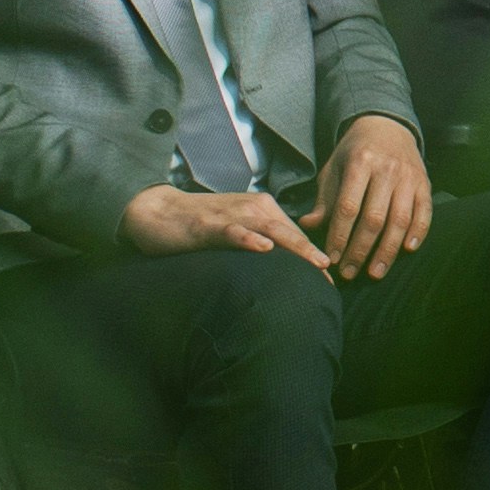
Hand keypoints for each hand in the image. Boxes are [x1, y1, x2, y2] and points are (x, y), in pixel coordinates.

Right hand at [122, 183, 333, 268]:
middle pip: (291, 232)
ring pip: (270, 229)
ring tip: (315, 263)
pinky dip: (249, 238)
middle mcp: (254, 208)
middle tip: (331, 278)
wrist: (158, 211)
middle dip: (313, 255)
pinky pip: (233, 230)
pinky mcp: (208, 225)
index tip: (331, 281)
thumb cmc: (200, 225)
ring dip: (294, 246)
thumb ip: (261, 243)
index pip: (296, 236)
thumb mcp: (238, 232)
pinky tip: (263, 248)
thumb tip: (285, 269)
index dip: (313, 257)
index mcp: (263, 210)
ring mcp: (231, 215)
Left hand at [313, 113, 432, 277]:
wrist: (387, 126)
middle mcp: (387, 170)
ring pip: (400, 220)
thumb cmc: (355, 153)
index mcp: (360, 163)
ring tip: (375, 272)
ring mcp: (409, 177)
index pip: (349, 207)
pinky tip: (407, 250)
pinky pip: (424, 212)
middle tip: (349, 273)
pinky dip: (418, 233)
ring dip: (387, 250)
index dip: (340, 236)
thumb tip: (307, 227)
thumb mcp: (334, 169)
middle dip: (360, 250)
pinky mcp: (424, 183)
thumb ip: (324, 199)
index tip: (332, 258)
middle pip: (374, 218)